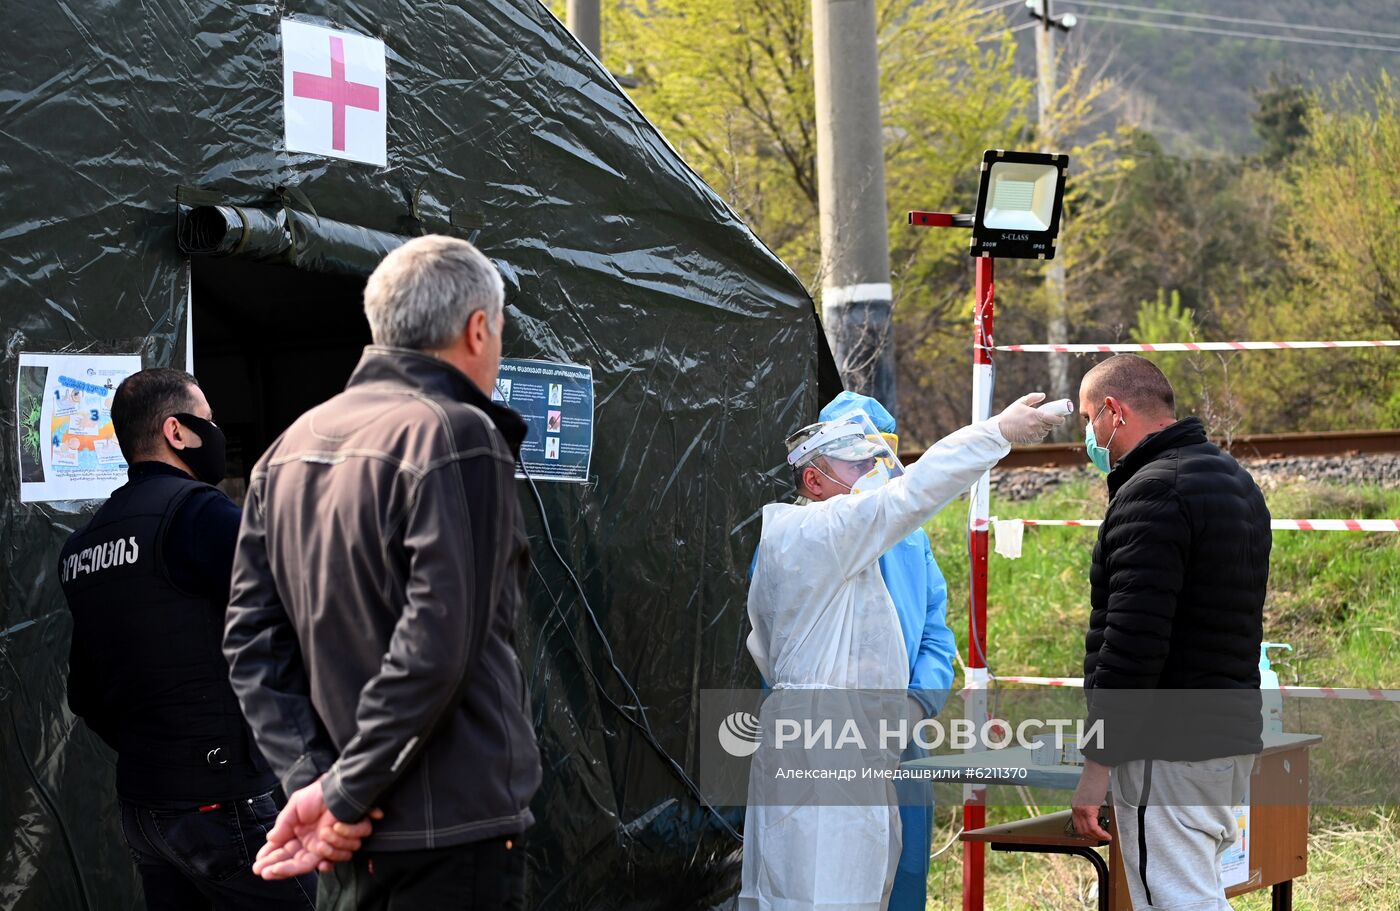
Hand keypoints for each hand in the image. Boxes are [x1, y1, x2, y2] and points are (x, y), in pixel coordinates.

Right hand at [252, 777, 383, 879]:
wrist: (338, 789)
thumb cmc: (316, 795)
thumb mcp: (295, 807)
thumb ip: (283, 824)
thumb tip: (270, 839)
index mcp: (296, 836)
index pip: (281, 853)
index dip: (270, 861)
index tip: (258, 867)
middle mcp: (308, 845)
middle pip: (294, 865)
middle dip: (281, 870)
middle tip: (267, 872)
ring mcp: (323, 846)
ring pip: (313, 864)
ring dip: (315, 854)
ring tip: (320, 841)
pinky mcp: (340, 845)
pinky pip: (335, 858)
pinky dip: (332, 854)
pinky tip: (325, 855)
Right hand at [995, 392, 1064, 444]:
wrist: (1001, 428)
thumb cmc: (1010, 414)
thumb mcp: (1020, 402)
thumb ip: (1033, 397)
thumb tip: (1043, 395)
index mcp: (1035, 415)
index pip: (1054, 419)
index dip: (1060, 419)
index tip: (1061, 418)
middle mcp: (1036, 425)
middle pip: (1050, 426)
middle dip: (1050, 422)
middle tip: (1045, 419)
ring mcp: (1033, 433)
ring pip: (1045, 432)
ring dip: (1044, 429)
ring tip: (1036, 425)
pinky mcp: (1030, 440)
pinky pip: (1040, 438)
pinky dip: (1038, 435)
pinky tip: (1032, 431)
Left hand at [1070, 759, 1111, 840]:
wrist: (1096, 769)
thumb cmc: (1095, 779)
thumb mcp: (1089, 795)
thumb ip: (1089, 805)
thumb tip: (1096, 814)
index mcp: (1075, 805)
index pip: (1077, 825)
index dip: (1087, 833)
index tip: (1095, 835)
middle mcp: (1075, 808)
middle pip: (1081, 830)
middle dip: (1092, 837)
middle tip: (1102, 838)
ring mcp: (1080, 809)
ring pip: (1087, 830)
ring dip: (1097, 836)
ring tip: (1106, 836)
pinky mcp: (1087, 808)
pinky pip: (1093, 826)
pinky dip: (1100, 833)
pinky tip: (1106, 834)